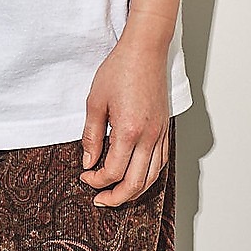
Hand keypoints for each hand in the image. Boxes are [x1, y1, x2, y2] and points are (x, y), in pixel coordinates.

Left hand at [78, 26, 170, 207]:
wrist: (145, 50)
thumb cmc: (120, 69)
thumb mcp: (95, 100)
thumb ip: (91, 135)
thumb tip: (88, 161)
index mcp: (129, 130)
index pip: (113, 171)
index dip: (97, 180)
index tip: (85, 176)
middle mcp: (149, 137)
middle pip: (135, 183)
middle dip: (116, 197)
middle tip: (100, 199)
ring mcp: (160, 134)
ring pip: (152, 177)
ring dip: (134, 191)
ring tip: (117, 195)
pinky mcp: (165, 129)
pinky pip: (161, 163)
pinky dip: (149, 177)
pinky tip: (138, 176)